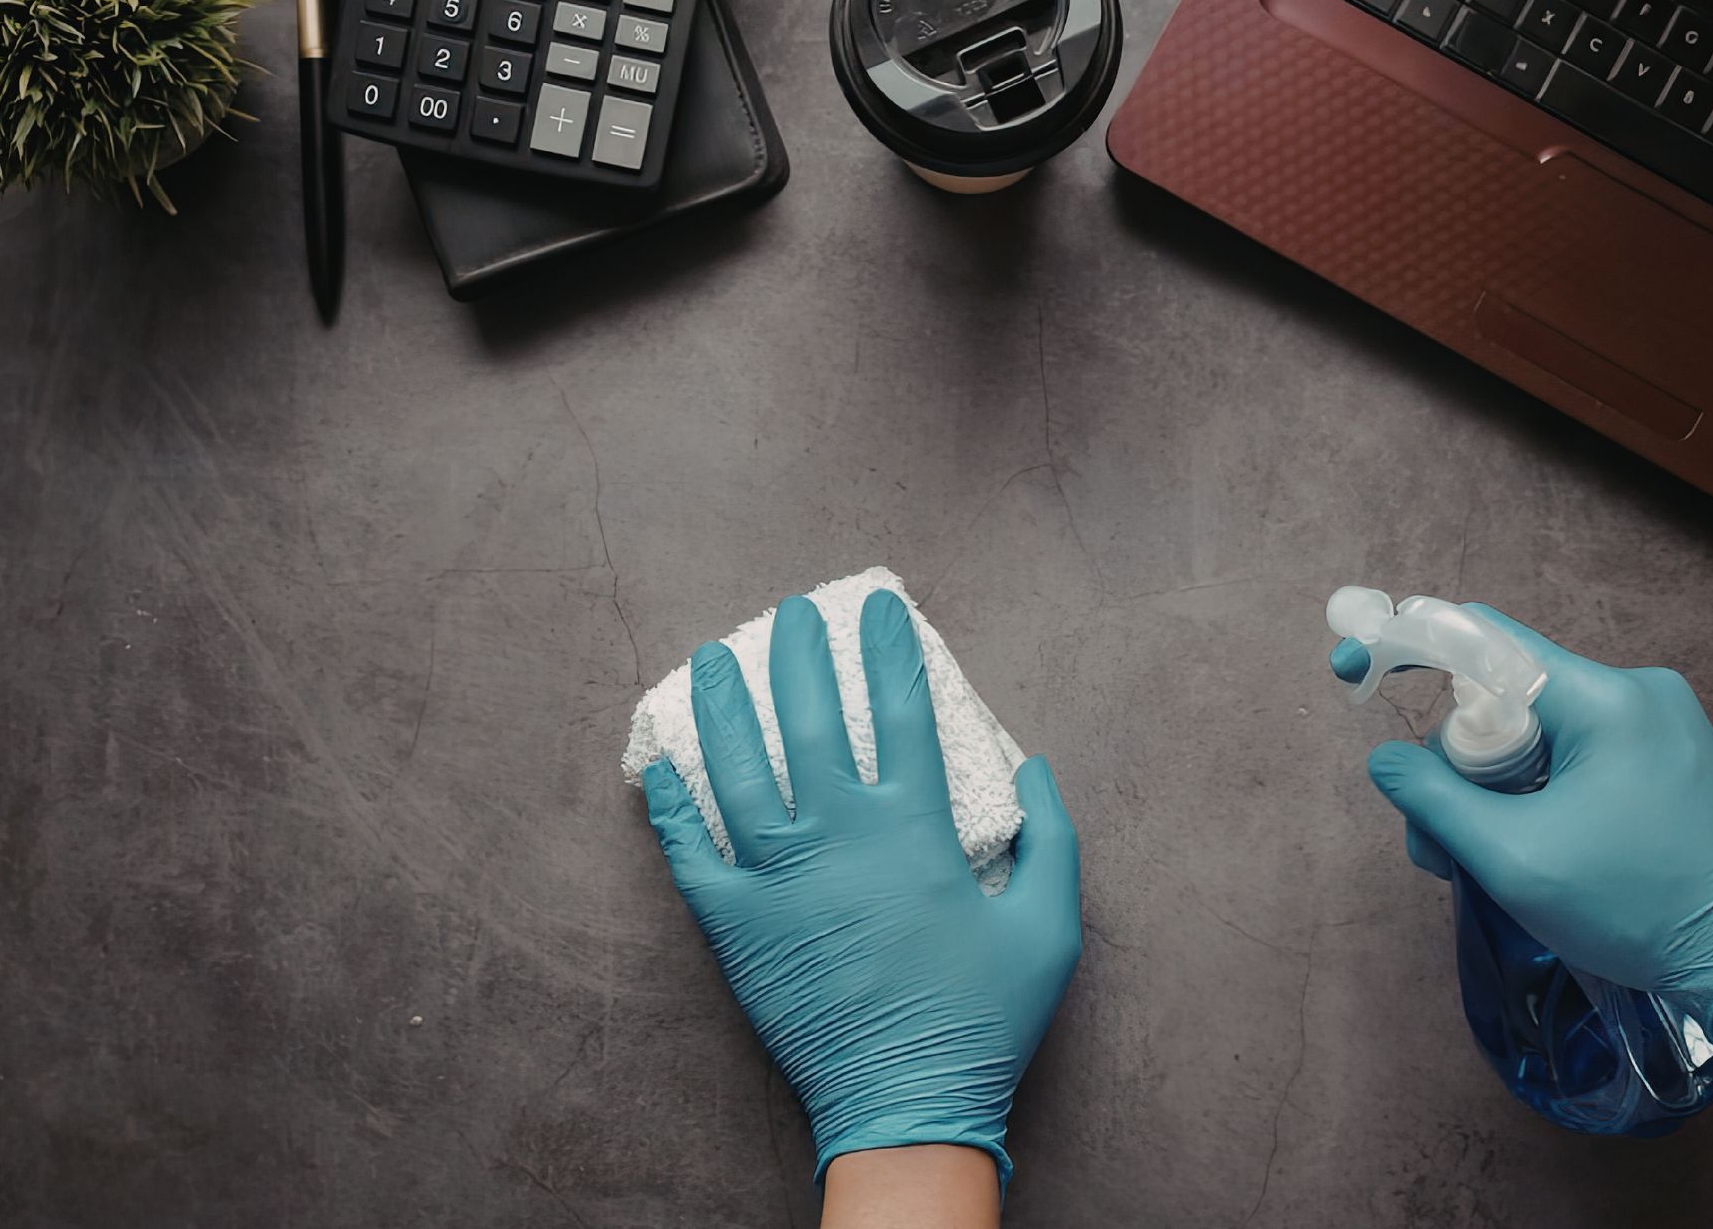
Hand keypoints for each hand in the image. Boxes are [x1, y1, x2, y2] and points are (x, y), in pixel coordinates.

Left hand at [645, 590, 1081, 1186]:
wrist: (906, 1106)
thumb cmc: (983, 1020)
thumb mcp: (1050, 929)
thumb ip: (1052, 840)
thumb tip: (1035, 770)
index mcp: (914, 831)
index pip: (902, 712)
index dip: (890, 650)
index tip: (878, 606)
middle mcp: (840, 838)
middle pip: (811, 720)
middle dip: (799, 654)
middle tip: (790, 613)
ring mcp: (779, 880)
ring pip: (738, 770)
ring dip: (724, 707)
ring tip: (712, 659)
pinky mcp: (736, 927)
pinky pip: (690, 855)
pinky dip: (671, 807)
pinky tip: (660, 765)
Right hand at [1333, 606, 1712, 1093]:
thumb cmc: (1639, 908)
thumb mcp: (1515, 859)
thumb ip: (1435, 800)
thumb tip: (1385, 760)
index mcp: (1603, 698)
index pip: (1483, 637)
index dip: (1407, 645)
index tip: (1353, 668)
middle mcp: (1637, 692)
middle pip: (1507, 699)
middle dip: (1457, 766)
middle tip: (1439, 846)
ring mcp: (1664, 726)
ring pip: (1542, 735)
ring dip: (1498, 791)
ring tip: (1488, 867)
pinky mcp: (1676, 761)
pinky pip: (1582, 757)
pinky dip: (1542, 797)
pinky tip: (1538, 854)